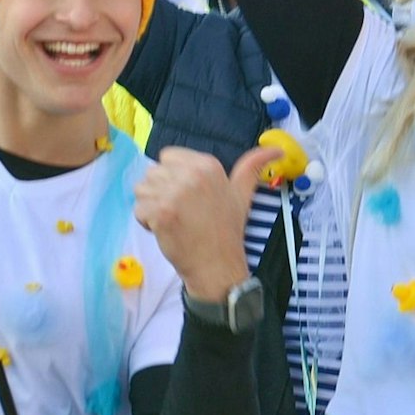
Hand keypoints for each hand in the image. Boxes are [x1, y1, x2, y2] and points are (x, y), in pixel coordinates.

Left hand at [135, 145, 279, 302]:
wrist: (218, 265)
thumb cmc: (226, 229)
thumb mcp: (242, 193)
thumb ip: (252, 167)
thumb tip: (277, 150)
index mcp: (208, 165)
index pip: (167, 157)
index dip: (172, 177)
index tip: (187, 196)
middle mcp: (191, 175)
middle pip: (152, 172)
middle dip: (160, 192)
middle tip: (181, 212)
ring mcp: (174, 193)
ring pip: (142, 190)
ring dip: (151, 207)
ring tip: (173, 220)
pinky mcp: (160, 213)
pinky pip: (138, 209)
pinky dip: (146, 223)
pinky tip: (166, 231)